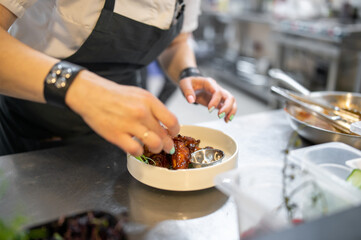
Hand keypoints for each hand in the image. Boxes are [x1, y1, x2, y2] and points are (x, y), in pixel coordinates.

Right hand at [65, 70, 179, 155]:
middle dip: (168, 144)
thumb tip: (165, 123)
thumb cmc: (115, 95)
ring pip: (154, 144)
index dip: (175, 131)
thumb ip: (153, 108)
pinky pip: (135, 150)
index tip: (172, 134)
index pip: (172, 121)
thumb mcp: (139, 95)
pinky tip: (137, 148)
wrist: (91, 94)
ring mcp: (129, 124)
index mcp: (149, 101)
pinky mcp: (116, 135)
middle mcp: (141, 112)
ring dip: (156, 149)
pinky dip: (139, 152)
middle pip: (164, 135)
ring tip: (154, 148)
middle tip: (167, 147)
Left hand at [179, 76, 236, 122]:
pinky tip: (226, 120)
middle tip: (219, 115)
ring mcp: (219, 95)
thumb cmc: (189, 83)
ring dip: (231, 111)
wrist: (191, 83)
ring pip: (231, 101)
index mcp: (209, 83)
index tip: (209, 109)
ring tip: (226, 120)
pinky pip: (228, 106)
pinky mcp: (219, 101)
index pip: (217, 92)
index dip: (215, 101)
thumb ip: (188, 91)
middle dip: (227, 107)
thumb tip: (191, 100)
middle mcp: (217, 88)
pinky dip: (229, 113)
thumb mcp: (185, 84)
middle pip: (229, 97)